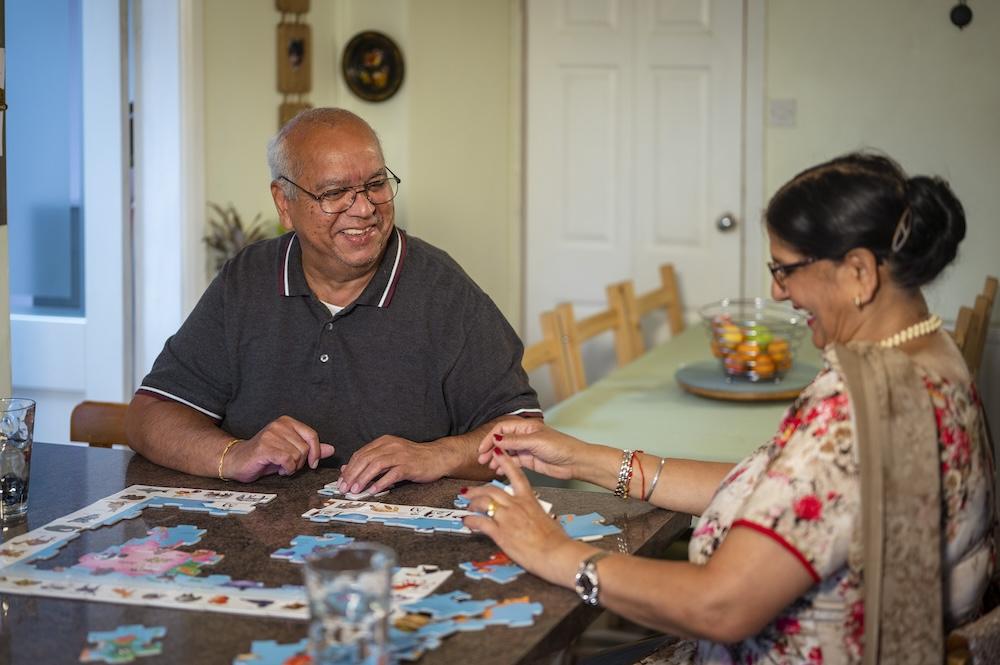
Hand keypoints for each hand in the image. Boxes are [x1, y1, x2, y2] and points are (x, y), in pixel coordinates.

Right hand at [224, 416, 334, 481]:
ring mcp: (271, 434)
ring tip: (281, 466)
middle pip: (305, 448)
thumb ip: (311, 450)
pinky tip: (279, 469)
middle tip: (288, 465)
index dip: (316, 452)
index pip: (312, 435)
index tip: (312, 464)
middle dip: (300, 462)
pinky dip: (286, 469)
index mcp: (287, 422)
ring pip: (297, 455)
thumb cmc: (265, 457)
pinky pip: (287, 460)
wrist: (237, 461)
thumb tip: (331, 450)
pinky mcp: (265, 447)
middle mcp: (279, 425)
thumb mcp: (291, 452)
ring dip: (292, 466)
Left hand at [337, 435, 446, 494]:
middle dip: (352, 474)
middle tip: (344, 488)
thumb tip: (346, 470)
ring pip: (376, 465)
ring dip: (363, 478)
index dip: (349, 468)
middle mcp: (390, 445)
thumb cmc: (412, 459)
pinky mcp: (409, 465)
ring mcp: (400, 454)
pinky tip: (373, 491)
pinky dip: (381, 482)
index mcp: (383, 442)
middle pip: (365, 458)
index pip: (360, 454)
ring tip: (355, 491)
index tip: (341, 482)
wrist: (437, 457)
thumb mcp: (389, 457)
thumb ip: (369, 462)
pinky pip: (392, 474)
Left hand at [463, 449, 580, 584]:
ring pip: (483, 502)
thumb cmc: (556, 539)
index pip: (516, 474)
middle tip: (468, 491)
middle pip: (491, 490)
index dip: (505, 462)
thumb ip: (534, 513)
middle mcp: (516, 505)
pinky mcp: (500, 532)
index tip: (498, 452)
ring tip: (467, 507)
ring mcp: (507, 517)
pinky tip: (467, 522)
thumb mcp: (545, 518)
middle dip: (476, 490)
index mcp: (529, 499)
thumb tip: (531, 516)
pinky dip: (470, 521)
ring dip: (472, 504)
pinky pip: (480, 522)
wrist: (556, 553)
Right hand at [478, 421, 584, 480]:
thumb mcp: (535, 442)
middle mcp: (525, 436)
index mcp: (526, 426)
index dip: (490, 438)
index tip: (483, 448)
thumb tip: (496, 439)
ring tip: (490, 466)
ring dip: (496, 458)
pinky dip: (504, 465)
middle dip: (491, 449)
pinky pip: (512, 461)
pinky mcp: (529, 460)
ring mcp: (526, 448)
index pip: (502, 428)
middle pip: (502, 440)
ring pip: (506, 452)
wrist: (575, 462)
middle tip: (482, 459)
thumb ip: (514, 441)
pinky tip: (499, 470)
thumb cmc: (561, 447)